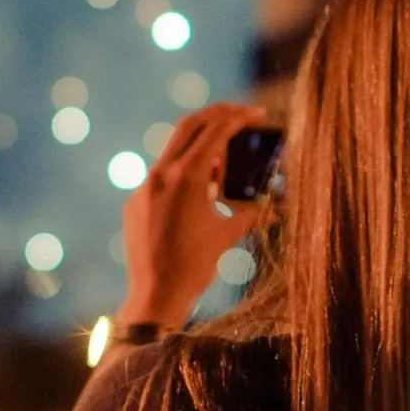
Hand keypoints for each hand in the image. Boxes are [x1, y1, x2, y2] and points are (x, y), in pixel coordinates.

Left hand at [119, 102, 276, 328]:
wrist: (155, 296)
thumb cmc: (195, 267)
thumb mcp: (227, 235)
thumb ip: (250, 213)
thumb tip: (273, 207)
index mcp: (185, 177)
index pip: (213, 131)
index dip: (237, 117)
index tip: (256, 113)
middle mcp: (160, 175)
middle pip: (189, 126)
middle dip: (217, 116)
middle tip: (241, 115)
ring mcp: (145, 187)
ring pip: (174, 151)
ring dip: (201, 147)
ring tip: (226, 162)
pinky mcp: (136, 202)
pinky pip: (162, 175)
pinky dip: (184, 171)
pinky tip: (202, 188)